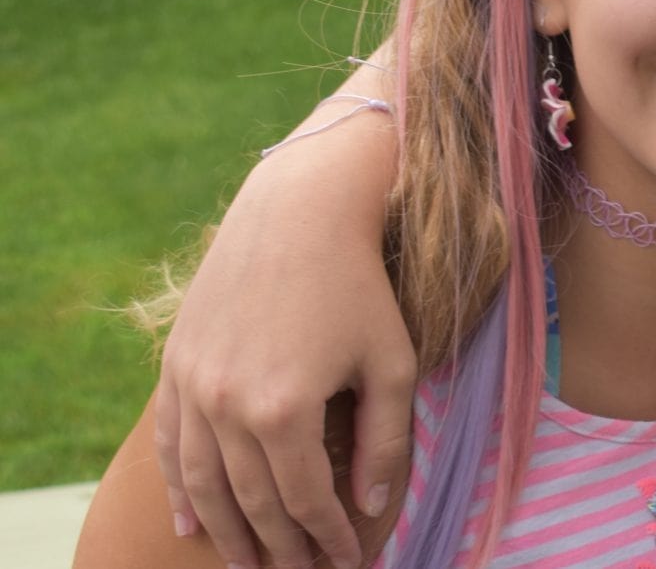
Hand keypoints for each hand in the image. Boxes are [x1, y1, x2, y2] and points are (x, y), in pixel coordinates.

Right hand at [156, 115, 410, 568]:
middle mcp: (227, 406)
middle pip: (252, 501)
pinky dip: (180, 488)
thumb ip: (384, 440)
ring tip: (247, 565)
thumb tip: (372, 506)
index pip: (306, 501)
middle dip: (279, 547)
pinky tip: (189, 522)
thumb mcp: (392, 364)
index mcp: (285, 410)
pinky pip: (170, 444)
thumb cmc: (359, 287)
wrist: (297, 215)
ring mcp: (193, 387)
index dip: (328, 538)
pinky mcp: (175, 366)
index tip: (347, 561)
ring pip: (203, 483)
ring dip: (225, 531)